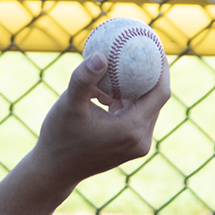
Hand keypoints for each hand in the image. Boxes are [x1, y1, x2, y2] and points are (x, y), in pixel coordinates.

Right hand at [31, 51, 170, 189]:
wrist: (54, 170)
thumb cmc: (59, 137)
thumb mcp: (68, 106)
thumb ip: (84, 80)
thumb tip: (101, 55)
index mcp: (132, 129)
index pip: (159, 92)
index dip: (161, 66)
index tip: (153, 44)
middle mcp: (141, 139)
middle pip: (156, 99)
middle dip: (151, 72)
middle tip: (141, 49)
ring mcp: (137, 145)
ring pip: (146, 107)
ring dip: (137, 87)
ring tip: (123, 66)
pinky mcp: (129, 147)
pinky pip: (136, 116)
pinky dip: (126, 101)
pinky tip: (107, 91)